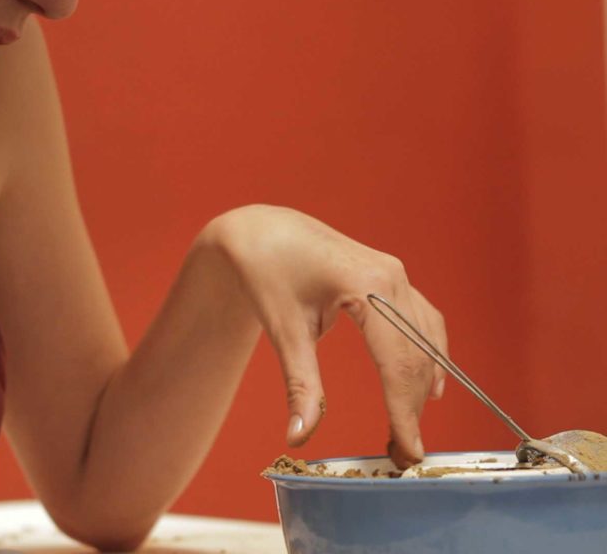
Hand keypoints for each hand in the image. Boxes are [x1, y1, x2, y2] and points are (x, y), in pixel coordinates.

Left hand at [206, 204, 447, 468]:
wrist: (260, 231)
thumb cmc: (267, 272)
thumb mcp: (284, 330)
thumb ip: (300, 385)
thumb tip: (300, 435)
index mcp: (369, 285)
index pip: (398, 361)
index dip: (405, 411)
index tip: (409, 452)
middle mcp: (392, 276)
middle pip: (418, 355)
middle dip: (413, 407)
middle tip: (404, 455)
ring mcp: (395, 274)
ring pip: (425, 340)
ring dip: (422, 385)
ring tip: (409, 428)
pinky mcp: (390, 277)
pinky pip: (422, 321)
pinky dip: (426, 356)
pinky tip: (426, 384)